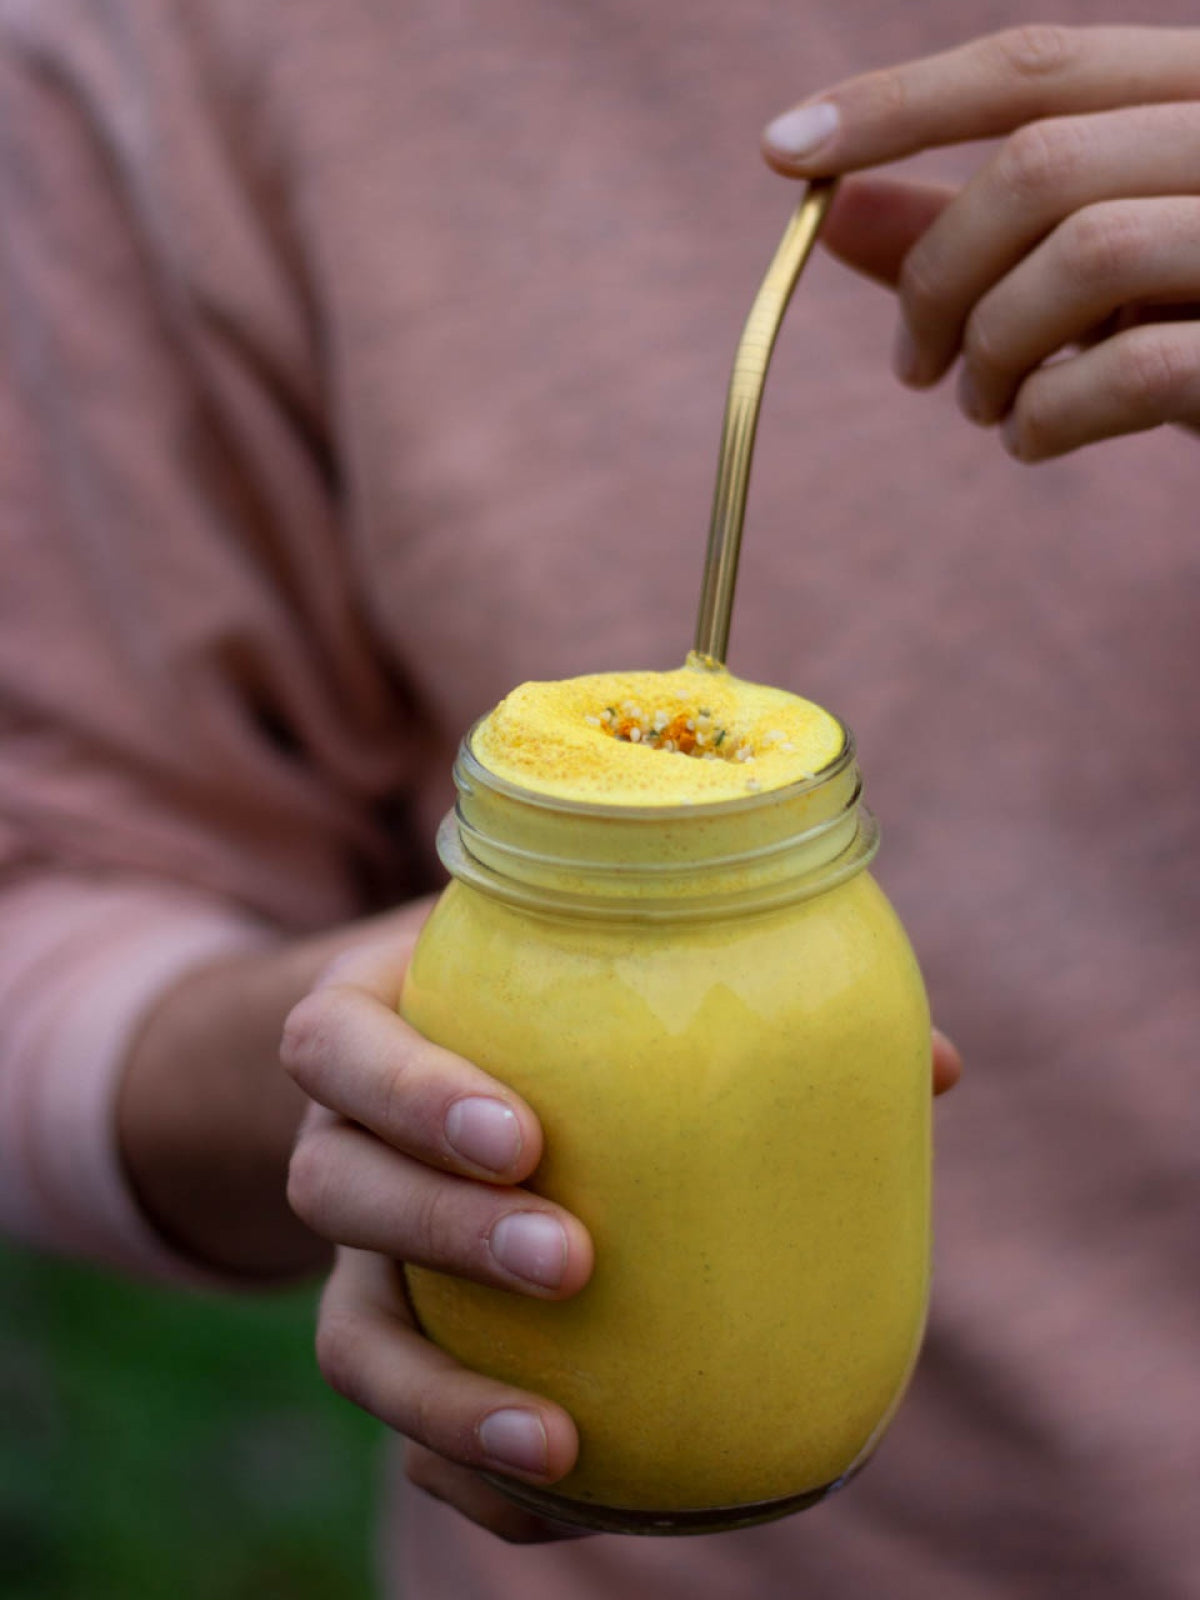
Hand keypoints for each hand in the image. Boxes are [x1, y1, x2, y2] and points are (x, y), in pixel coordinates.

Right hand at [283, 926, 962, 1541]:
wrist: (432, 1063)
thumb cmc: (541, 1002)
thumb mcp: (596, 967)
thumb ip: (739, 993)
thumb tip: (936, 1066)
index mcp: (374, 1022)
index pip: (339, 1047)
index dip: (411, 1095)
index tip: (527, 1135)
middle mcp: (342, 1134)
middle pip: (335, 1185)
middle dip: (442, 1228)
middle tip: (571, 1260)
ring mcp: (354, 1246)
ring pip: (350, 1331)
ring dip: (442, 1393)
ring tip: (559, 1443)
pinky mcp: (386, 1328)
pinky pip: (403, 1414)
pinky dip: (464, 1468)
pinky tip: (562, 1496)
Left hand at [761, 25, 1199, 459]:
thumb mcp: (1097, 266)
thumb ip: (980, 231)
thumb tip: (831, 209)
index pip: (1036, 62)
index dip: (896, 102)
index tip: (781, 150)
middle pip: (1039, 164)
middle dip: (937, 275)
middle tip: (914, 368)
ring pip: (1081, 255)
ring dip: (990, 351)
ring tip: (982, 406)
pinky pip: (1134, 369)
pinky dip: (1050, 416)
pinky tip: (1034, 440)